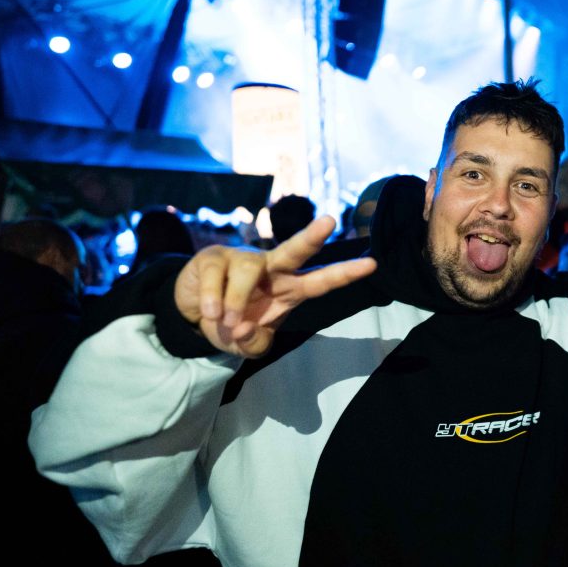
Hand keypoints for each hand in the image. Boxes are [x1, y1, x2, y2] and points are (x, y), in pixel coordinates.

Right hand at [174, 216, 376, 357]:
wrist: (194, 311)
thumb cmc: (233, 324)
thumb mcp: (248, 345)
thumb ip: (254, 345)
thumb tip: (244, 330)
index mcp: (289, 289)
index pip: (322, 281)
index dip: (345, 273)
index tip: (372, 264)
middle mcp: (271, 269)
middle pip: (294, 250)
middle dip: (312, 237)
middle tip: (329, 221)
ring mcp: (241, 259)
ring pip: (248, 269)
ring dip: (237, 300)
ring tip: (227, 322)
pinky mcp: (213, 258)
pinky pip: (215, 277)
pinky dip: (211, 300)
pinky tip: (209, 314)